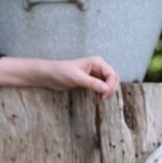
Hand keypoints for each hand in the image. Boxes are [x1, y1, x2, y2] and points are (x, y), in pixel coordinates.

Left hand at [0, 55, 119, 100]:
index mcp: (97, 62)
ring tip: (97, 100)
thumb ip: (91, 83)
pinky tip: (95, 99)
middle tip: (101, 99)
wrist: (48, 75)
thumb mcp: (76, 78)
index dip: (111, 86)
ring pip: (108, 84)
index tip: (103, 95)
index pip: (112, 74)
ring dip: (106, 92)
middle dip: (110, 89)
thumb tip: (106, 89)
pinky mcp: (90, 81)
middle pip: (113, 79)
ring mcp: (95, 74)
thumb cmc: (60, 72)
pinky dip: (101, 93)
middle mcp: (98, 67)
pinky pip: (101, 87)